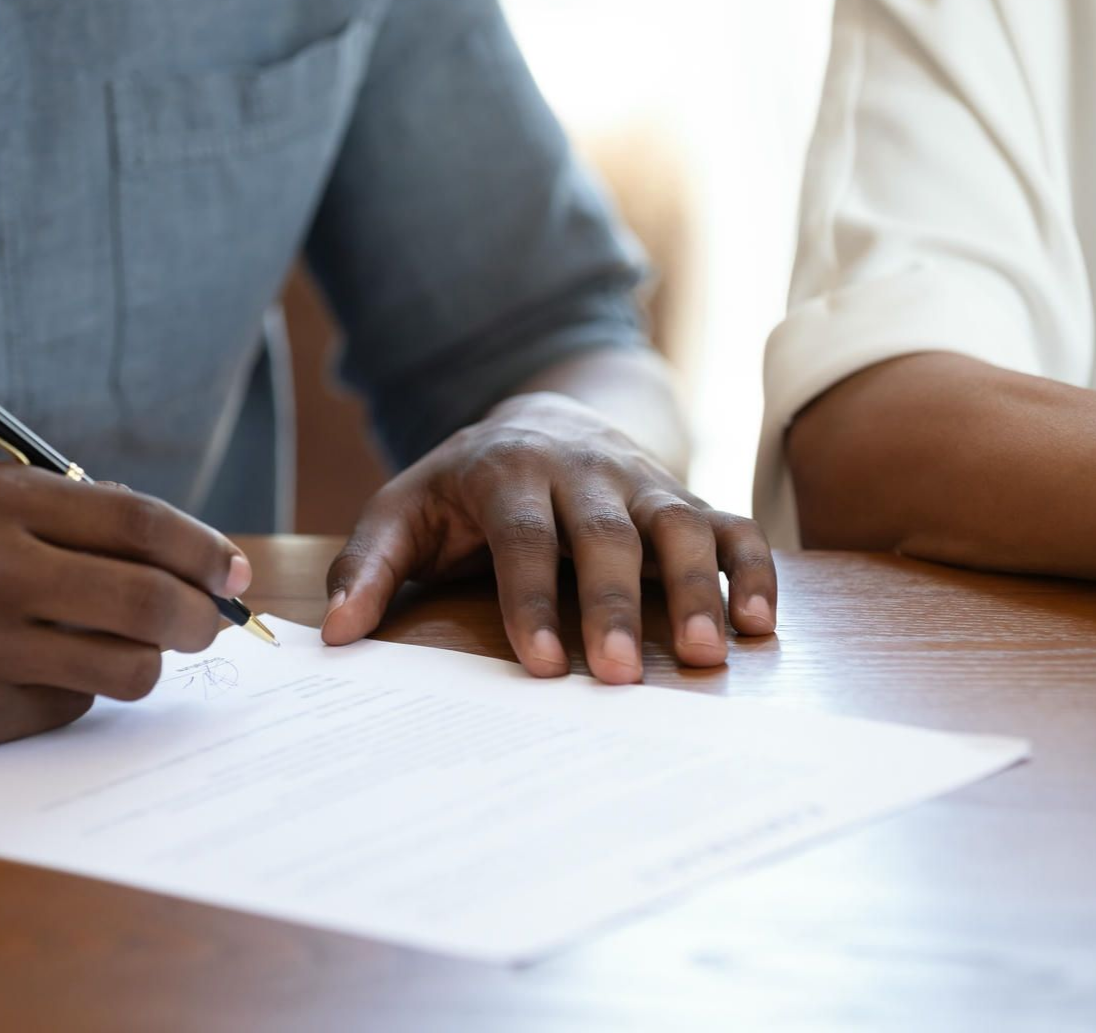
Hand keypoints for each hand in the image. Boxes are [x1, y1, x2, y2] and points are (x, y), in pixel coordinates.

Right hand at [0, 464, 248, 748]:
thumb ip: (67, 515)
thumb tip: (179, 552)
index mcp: (0, 501)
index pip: (140, 522)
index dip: (203, 548)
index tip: (232, 569)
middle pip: (150, 599)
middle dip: (200, 616)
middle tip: (209, 623)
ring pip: (127, 666)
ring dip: (147, 663)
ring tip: (127, 652)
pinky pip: (70, 708)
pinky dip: (73, 694)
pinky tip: (33, 676)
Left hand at [321, 392, 776, 682]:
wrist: (543, 420)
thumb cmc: (466, 487)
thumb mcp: (404, 512)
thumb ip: (367, 566)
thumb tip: (335, 636)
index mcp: (509, 472)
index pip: (522, 537)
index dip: (531, 599)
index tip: (539, 665)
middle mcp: (584, 472)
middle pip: (605, 535)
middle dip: (613, 604)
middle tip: (617, 675)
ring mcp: (642, 483)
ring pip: (679, 526)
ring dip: (697, 589)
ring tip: (704, 654)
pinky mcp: (684, 499)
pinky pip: (731, 527)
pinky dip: (752, 571)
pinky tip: (760, 626)